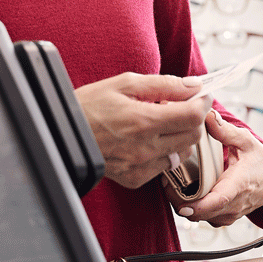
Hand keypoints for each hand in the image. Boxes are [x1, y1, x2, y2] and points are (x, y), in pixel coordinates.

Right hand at [74, 73, 211, 189]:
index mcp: (144, 121)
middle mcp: (145, 148)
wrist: (60, 134)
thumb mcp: (125, 83)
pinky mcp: (134, 178)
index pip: (193, 115)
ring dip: (180, 135)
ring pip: (182, 152)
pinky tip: (148, 140)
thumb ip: (164, 84)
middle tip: (181, 105)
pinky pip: (163, 167)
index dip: (202, 102)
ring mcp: (140, 166)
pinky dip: (164, 152)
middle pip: (192, 135)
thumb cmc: (89, 105)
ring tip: (162, 122)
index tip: (201, 94)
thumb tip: (193, 84)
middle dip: (193, 118)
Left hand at [177, 110, 262, 226]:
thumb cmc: (259, 160)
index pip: (219, 200)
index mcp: (240, 184)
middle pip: (203, 213)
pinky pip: (205, 218)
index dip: (199, 206)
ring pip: (201, 218)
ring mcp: (229, 214)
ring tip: (174, 187)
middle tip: (166, 184)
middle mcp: (235, 204)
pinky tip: (186, 194)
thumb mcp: (246, 141)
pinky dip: (193, 209)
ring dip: (185, 206)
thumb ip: (226, 131)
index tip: (182, 204)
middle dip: (181, 202)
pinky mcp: (224, 218)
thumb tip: (209, 117)